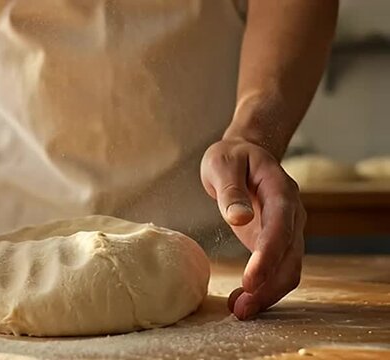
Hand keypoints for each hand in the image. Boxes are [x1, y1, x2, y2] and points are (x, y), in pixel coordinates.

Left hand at [200, 138, 305, 319]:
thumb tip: (239, 218)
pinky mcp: (276, 242)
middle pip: (291, 257)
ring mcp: (288, 230)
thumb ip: (230, 190)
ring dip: (268, 293)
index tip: (250, 281)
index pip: (281, 227)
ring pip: (289, 270)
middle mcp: (291, 213)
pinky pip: (278, 270)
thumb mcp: (222, 163)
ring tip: (239, 310)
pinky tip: (242, 301)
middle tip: (241, 308)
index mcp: (281, 190)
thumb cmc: (231, 157)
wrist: (244, 154)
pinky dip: (264, 289)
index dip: (268, 257)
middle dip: (269, 286)